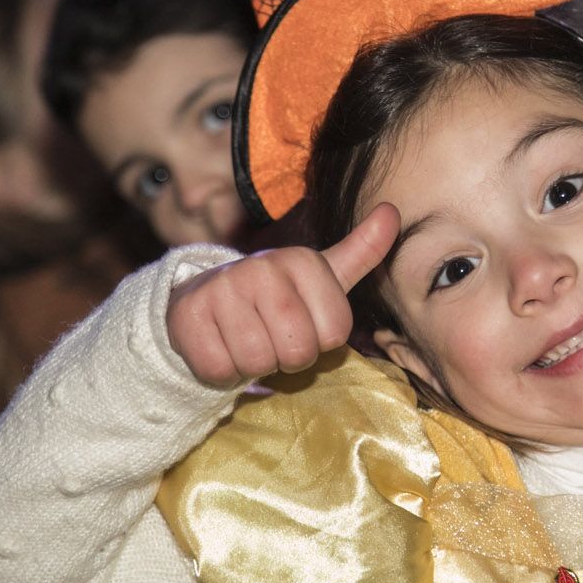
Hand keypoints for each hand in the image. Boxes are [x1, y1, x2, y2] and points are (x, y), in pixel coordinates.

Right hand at [166, 204, 399, 385]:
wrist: (205, 296)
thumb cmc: (276, 294)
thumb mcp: (322, 275)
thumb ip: (361, 251)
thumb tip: (393, 212)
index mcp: (303, 260)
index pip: (334, 334)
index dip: (318, 342)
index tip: (301, 322)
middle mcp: (262, 267)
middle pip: (298, 350)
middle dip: (287, 357)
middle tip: (272, 336)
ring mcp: (222, 288)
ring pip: (258, 362)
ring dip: (253, 365)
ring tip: (246, 338)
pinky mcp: (189, 315)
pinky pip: (220, 369)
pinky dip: (222, 370)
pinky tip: (220, 344)